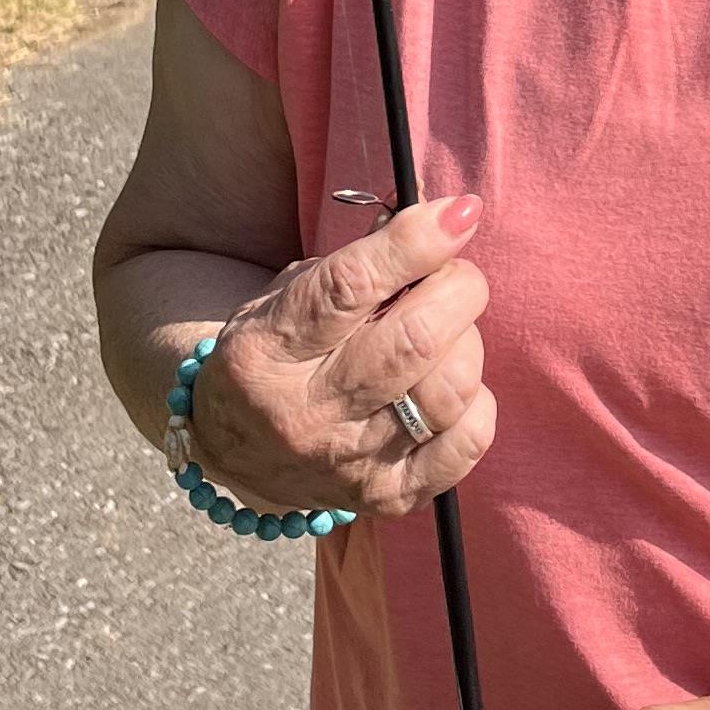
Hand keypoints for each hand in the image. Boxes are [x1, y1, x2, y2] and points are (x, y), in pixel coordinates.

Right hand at [191, 196, 493, 521]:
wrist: (233, 450)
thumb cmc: (274, 352)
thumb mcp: (288, 296)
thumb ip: (357, 262)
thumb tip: (438, 218)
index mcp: (269, 349)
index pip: (350, 287)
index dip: (415, 243)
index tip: (460, 213)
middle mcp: (307, 412)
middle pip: (415, 340)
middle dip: (457, 288)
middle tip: (453, 275)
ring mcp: (349, 462)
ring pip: (448, 389)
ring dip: (467, 342)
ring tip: (446, 332)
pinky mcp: (387, 497)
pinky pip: (466, 443)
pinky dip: (476, 401)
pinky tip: (450, 383)